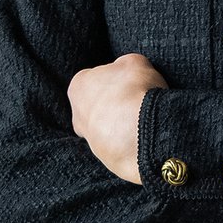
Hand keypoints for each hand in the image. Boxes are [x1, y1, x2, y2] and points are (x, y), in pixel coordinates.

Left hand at [67, 51, 162, 183]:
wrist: (142, 131)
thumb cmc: (135, 91)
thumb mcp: (134, 62)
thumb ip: (125, 66)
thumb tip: (126, 72)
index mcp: (78, 85)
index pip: (96, 80)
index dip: (116, 83)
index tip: (131, 86)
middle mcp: (78, 115)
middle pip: (98, 107)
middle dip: (115, 107)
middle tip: (137, 105)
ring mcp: (91, 141)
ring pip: (108, 130)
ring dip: (123, 127)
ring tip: (144, 123)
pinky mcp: (107, 160)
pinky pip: (120, 149)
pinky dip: (131, 144)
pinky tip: (144, 139)